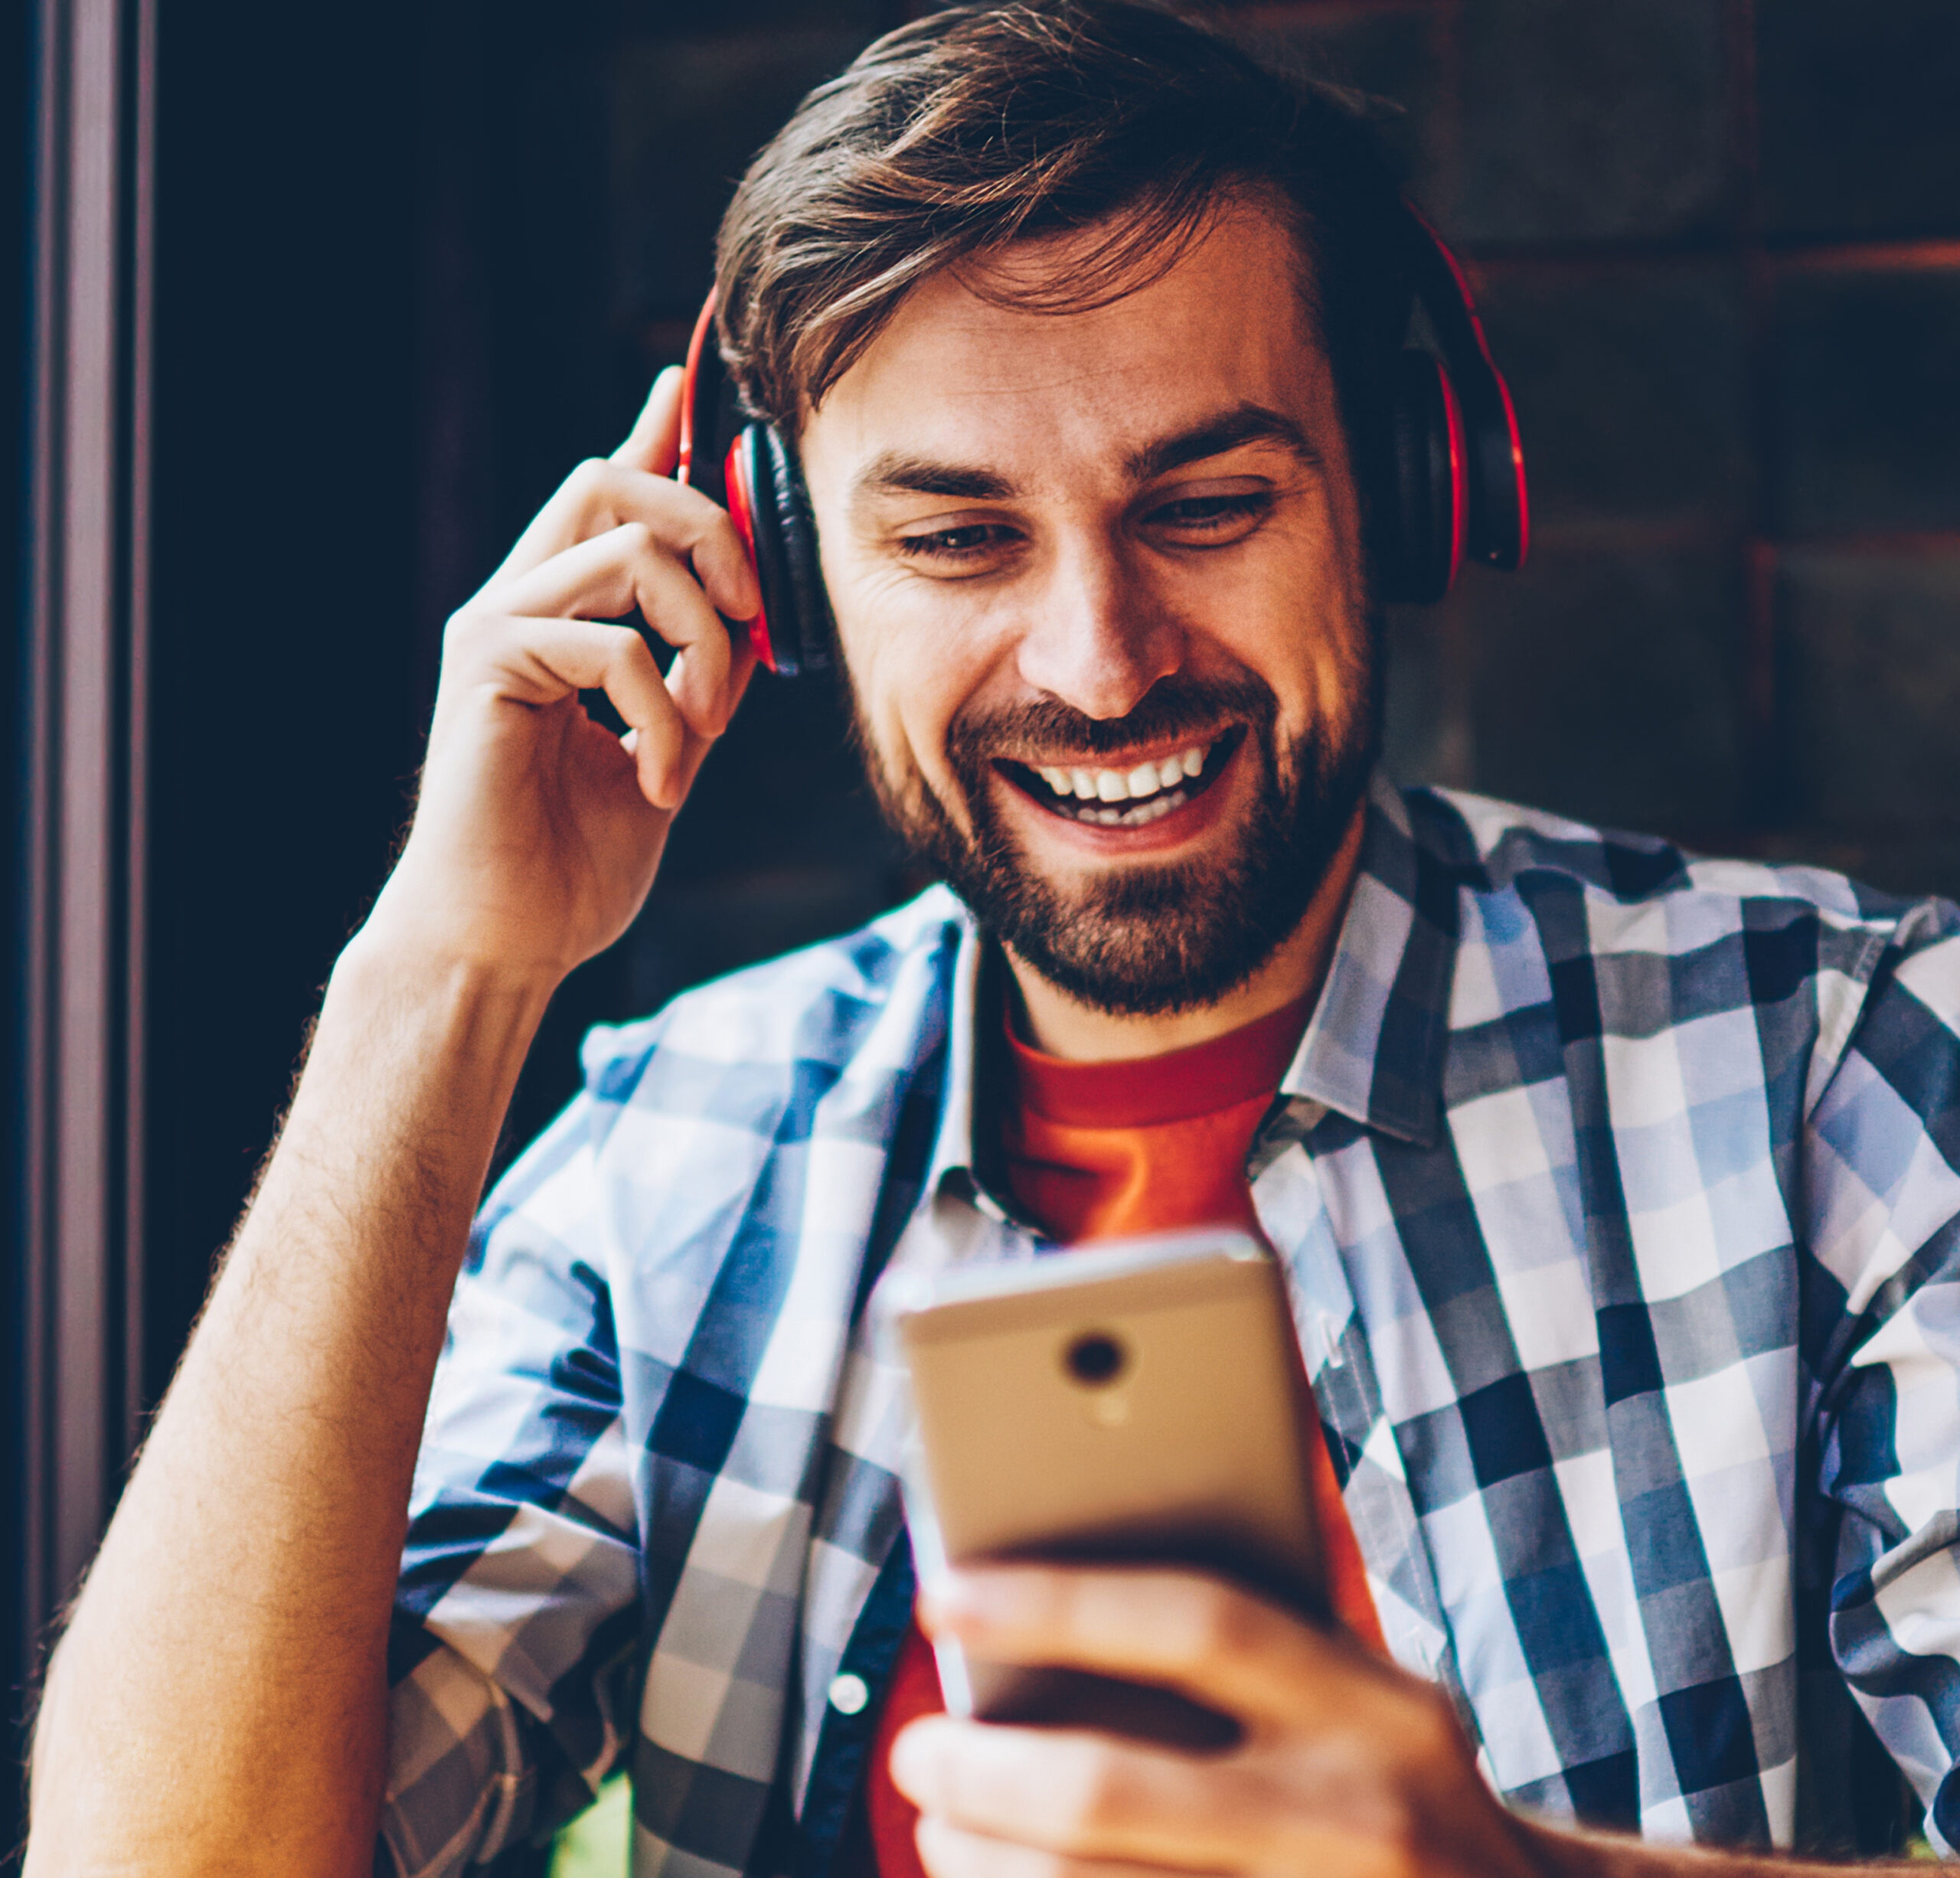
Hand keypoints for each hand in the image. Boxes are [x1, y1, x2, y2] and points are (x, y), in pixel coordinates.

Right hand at [361, 367, 761, 982]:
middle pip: (614, 482)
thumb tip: (746, 617)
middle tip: (748, 625)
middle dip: (711, 533)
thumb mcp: (666, 751)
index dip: (648, 433)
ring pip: (627, 548)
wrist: (502, 943)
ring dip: (698, 639)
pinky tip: (657, 785)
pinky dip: (662, 716)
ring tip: (701, 732)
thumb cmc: (570, 863)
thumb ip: (695, 675)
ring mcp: (495, 629)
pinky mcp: (486, 667)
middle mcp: (517, 603)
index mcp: (557, 617)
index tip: (687, 384)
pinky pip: (609, 644)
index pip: (602, 497)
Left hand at [892, 1565, 1547, 1877]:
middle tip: (917, 1753)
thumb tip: (1039, 1637)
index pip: (1197, 1621)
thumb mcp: (1365, 1707)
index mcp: (1380, 1705)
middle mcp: (1363, 1817)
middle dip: (984, 1772)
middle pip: (1114, 1789)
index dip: (1056, 1602)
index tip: (943, 1595)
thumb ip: (1246, 1668)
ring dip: (992, 1870)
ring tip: (941, 1835)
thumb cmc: (1403, 1796)